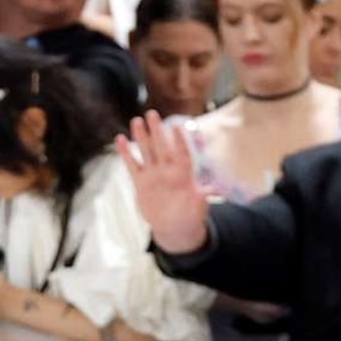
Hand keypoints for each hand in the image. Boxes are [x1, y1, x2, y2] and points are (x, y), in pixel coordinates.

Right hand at [117, 112, 212, 256]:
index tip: (176, 126)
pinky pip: (132, 165)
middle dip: (157, 131)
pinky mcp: (141, 182)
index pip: (181, 153)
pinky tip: (120, 139)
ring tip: (137, 121)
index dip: (179, 141)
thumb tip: (220, 190)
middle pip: (161, 147)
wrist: (175, 227)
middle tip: (152, 113)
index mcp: (183, 175)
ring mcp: (154, 175)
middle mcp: (167, 171)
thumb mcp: (200, 204)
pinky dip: (126, 153)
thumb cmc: (191, 215)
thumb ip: (206, 194)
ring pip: (146, 152)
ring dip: (141, 137)